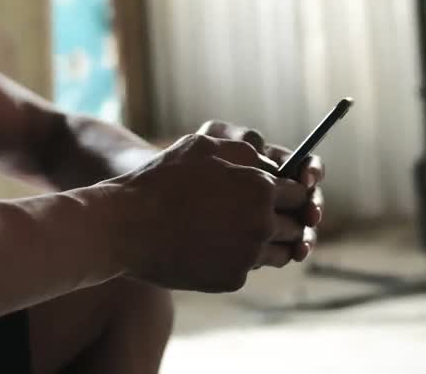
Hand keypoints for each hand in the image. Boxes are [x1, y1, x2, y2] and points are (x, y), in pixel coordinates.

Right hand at [107, 121, 310, 292]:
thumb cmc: (160, 180)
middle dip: (283, 218)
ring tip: (244, 233)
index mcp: (261, 187)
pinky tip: (213, 247)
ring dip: (269, 243)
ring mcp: (248, 255)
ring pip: (279, 252)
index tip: (280, 194)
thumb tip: (268, 163)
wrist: (126, 226)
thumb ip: (243, 152)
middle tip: (262, 214)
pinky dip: (236, 259)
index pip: (299, 193)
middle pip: (294, 225)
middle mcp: (262, 223)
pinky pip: (247, 269)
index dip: (290, 192)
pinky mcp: (231, 279)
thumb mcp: (202, 146)